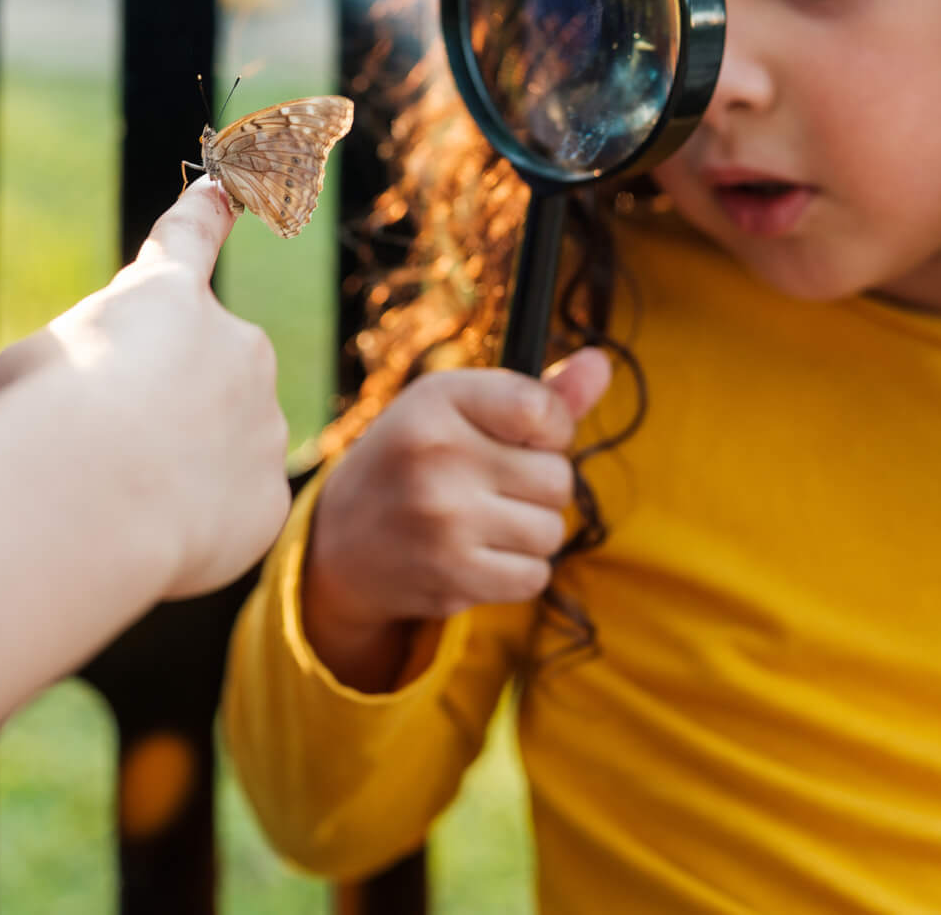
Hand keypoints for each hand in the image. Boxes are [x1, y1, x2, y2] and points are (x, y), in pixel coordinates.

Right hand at [0, 178, 290, 598]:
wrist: (95, 493)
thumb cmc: (42, 414)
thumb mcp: (31, 365)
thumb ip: (76, 369)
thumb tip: (89, 413)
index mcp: (166, 294)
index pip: (190, 236)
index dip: (207, 213)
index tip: (230, 189)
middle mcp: (234, 344)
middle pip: (197, 375)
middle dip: (159, 409)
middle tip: (100, 448)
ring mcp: (262, 419)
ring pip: (217, 447)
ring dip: (174, 469)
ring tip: (116, 497)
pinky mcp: (268, 492)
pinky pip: (227, 510)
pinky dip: (189, 526)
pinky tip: (146, 532)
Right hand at [301, 352, 610, 685]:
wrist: (339, 542)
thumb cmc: (415, 461)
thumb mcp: (458, 410)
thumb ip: (537, 394)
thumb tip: (601, 362)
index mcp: (438, 398)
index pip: (544, 412)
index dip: (549, 431)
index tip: (518, 438)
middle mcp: (437, 454)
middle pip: (558, 478)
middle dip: (537, 486)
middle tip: (488, 485)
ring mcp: (444, 520)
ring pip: (552, 531)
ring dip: (529, 532)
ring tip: (481, 522)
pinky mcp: (451, 576)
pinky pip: (535, 576)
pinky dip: (517, 571)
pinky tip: (476, 555)